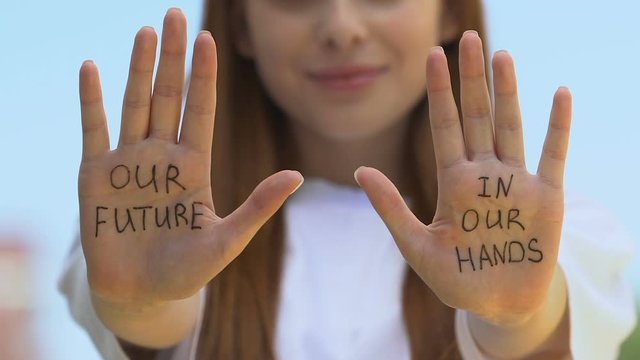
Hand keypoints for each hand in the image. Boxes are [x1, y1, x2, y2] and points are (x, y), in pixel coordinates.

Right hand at [78, 9, 301, 306]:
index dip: (204, 76)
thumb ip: (257, 207)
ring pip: (135, 104)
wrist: (141, 295)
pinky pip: (94, 130)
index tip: (208, 40)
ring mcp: (128, 162)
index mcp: (193, 166)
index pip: (201, 110)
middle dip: (171, 57)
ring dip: (137, 67)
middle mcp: (162, 156)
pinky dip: (91, 101)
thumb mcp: (226, 240)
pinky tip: (91, 68)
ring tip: (145, 31)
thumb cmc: (186, 271)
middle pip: (168, 96)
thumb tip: (297, 175)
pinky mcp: (95, 175)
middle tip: (174, 14)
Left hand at [356, 30, 570, 325]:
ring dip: (507, 92)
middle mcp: (484, 174)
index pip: (443, 127)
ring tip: (502, 55)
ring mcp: (516, 182)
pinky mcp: (547, 197)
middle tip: (467, 38)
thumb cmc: (456, 279)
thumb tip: (359, 171)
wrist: (498, 305)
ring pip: (509, 127)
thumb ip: (391, 208)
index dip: (438, 92)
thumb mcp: (417, 245)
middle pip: (475, 117)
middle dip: (471, 79)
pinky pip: (552, 155)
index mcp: (453, 182)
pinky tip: (559, 94)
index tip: (433, 56)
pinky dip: (557, 127)